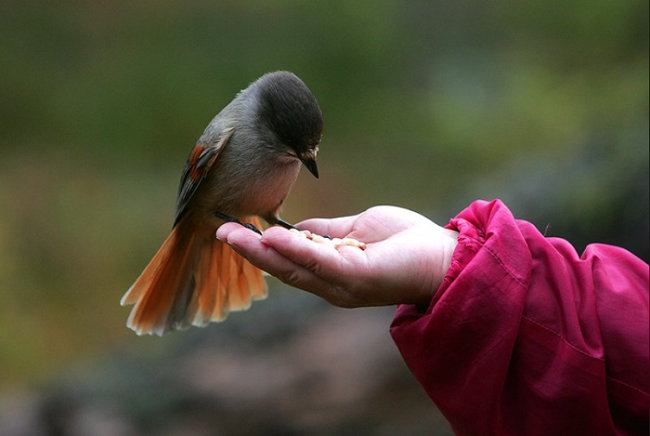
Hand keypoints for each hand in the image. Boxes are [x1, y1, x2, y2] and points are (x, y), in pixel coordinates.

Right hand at [216, 206, 458, 307]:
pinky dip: (294, 249)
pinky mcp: (358, 278)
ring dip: (260, 251)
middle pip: (282, 268)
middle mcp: (332, 284)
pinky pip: (320, 261)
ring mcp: (343, 284)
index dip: (260, 248)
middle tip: (219, 230)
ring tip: (232, 234)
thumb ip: (325, 232)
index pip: (288, 261)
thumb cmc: (404, 241)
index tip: (233, 229)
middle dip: (249, 251)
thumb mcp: (356, 229)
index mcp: (331, 272)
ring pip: (293, 268)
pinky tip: (272, 237)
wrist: (443, 255)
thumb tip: (294, 229)